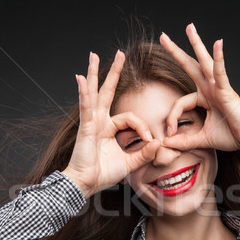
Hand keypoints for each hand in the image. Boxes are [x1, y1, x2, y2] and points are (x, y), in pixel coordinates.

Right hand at [62, 51, 159, 197]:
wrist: (85, 185)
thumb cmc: (102, 174)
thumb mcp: (130, 164)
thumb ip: (144, 153)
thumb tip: (159, 143)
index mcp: (108, 129)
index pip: (130, 118)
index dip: (143, 127)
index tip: (150, 141)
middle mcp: (98, 122)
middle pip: (107, 92)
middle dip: (114, 73)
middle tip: (119, 54)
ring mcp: (90, 123)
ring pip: (94, 93)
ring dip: (93, 73)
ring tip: (92, 56)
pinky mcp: (86, 127)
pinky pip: (86, 107)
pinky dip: (83, 93)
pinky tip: (80, 78)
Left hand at [160, 23, 239, 151]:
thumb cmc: (231, 136)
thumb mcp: (202, 140)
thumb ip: (184, 141)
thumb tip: (165, 144)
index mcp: (204, 98)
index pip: (179, 102)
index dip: (171, 117)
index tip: (169, 134)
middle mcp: (210, 89)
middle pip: (190, 66)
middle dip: (176, 52)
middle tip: (163, 36)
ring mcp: (219, 88)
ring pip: (204, 62)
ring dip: (196, 44)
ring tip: (189, 27)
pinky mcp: (227, 91)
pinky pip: (221, 72)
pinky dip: (219, 59)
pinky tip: (218, 44)